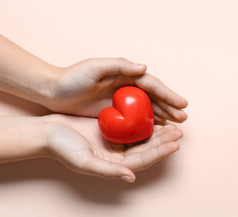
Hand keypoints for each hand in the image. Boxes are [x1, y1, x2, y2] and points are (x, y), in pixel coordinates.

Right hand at [43, 114, 182, 182]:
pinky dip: (144, 122)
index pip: (143, 160)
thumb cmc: (62, 148)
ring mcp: (115, 143)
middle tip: (179, 131)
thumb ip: (108, 171)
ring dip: (158, 132)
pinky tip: (154, 115)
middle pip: (147, 149)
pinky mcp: (112, 130)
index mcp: (114, 166)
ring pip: (142, 138)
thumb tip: (132, 177)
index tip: (175, 144)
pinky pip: (132, 127)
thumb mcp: (84, 161)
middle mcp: (118, 156)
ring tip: (173, 124)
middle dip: (164, 141)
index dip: (160, 153)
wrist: (47, 132)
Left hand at [44, 58, 187, 123]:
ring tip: (176, 125)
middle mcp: (126, 86)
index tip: (182, 104)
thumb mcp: (93, 68)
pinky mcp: (115, 111)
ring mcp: (122, 100)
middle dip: (170, 106)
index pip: (151, 84)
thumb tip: (144, 67)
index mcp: (125, 74)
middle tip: (184, 118)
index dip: (168, 94)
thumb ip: (118, 65)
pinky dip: (148, 122)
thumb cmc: (71, 78)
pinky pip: (137, 117)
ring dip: (163, 115)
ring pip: (148, 107)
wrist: (54, 91)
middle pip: (154, 96)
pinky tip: (157, 129)